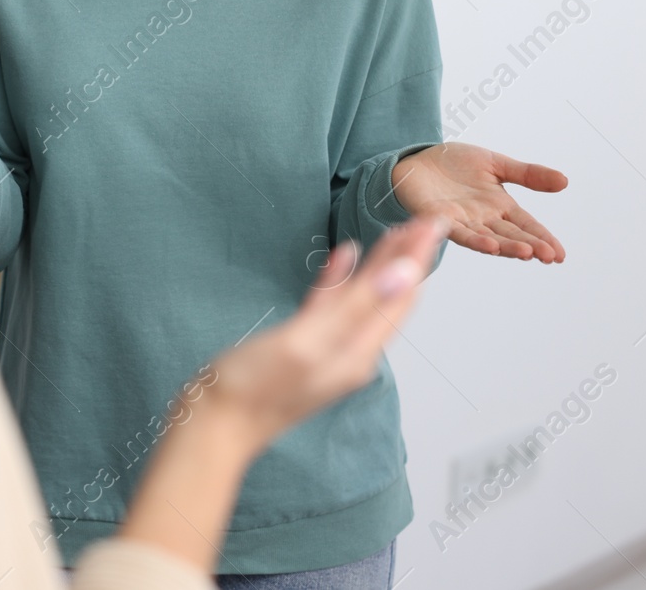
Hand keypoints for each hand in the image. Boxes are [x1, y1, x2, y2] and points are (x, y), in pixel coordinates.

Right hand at [202, 214, 450, 453]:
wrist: (213, 425)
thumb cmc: (251, 389)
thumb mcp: (305, 342)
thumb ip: (355, 307)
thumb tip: (404, 275)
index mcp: (357, 352)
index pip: (400, 295)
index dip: (416, 256)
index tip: (432, 222)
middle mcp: (350, 352)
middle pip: (389, 296)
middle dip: (407, 257)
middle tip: (423, 220)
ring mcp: (327, 349)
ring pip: (364, 298)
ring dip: (380, 264)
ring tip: (395, 231)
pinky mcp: (303, 345)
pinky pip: (332, 305)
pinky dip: (342, 279)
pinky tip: (344, 256)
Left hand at [389, 143, 566, 262]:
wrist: (417, 159)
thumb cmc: (455, 164)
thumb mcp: (496, 164)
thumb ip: (527, 174)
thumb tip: (565, 181)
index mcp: (499, 207)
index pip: (526, 226)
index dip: (543, 239)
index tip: (560, 254)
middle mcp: (484, 219)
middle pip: (512, 236)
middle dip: (531, 246)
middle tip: (550, 256)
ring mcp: (463, 221)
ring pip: (489, 238)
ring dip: (508, 247)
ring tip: (527, 253)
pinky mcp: (440, 218)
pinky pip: (459, 232)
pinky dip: (475, 239)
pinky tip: (490, 245)